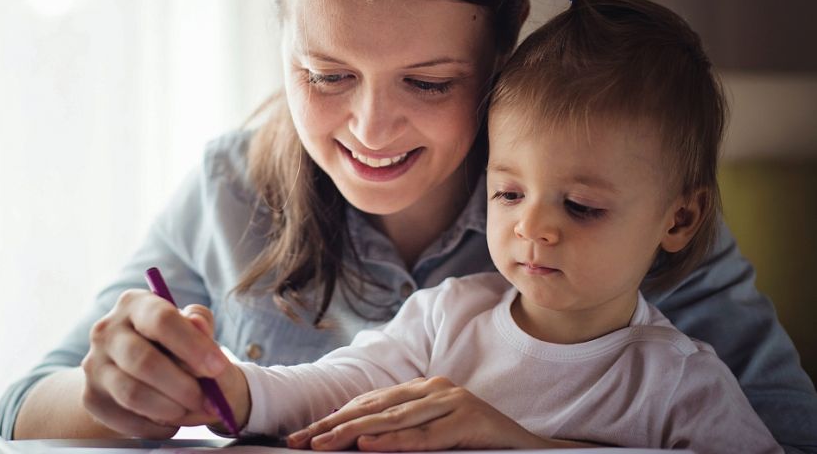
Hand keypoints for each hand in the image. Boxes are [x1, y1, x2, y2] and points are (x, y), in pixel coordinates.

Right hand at [80, 289, 229, 437]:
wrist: (136, 371)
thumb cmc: (172, 343)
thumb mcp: (191, 327)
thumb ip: (200, 325)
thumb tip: (198, 325)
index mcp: (134, 304)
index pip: (161, 320)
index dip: (193, 346)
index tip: (218, 367)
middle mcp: (107, 330)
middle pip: (144, 361)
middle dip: (183, 386)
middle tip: (208, 400)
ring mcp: (94, 364)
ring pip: (133, 394)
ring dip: (171, 409)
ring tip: (192, 410)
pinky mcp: (91, 397)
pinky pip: (125, 419)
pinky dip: (155, 426)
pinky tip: (172, 420)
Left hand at [286, 376, 556, 450]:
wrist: (533, 451)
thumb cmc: (479, 446)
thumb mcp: (435, 437)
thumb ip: (403, 433)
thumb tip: (356, 443)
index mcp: (423, 389)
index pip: (369, 403)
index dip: (334, 419)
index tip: (303, 436)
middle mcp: (435, 388)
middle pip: (374, 408)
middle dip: (333, 426)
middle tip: (300, 441)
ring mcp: (454, 401)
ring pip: (394, 420)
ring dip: (353, 433)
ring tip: (323, 444)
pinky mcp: (469, 421)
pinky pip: (425, 436)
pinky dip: (395, 442)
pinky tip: (369, 446)